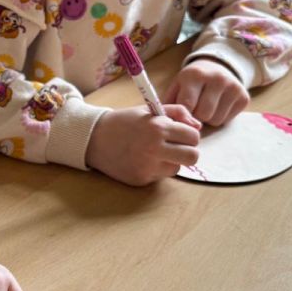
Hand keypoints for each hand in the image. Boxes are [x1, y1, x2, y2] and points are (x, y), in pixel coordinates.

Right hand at [85, 104, 200, 185]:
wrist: (93, 138)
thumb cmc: (124, 122)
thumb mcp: (150, 110)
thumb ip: (177, 113)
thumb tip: (198, 126)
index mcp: (158, 127)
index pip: (193, 136)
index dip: (189, 135)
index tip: (180, 134)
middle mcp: (154, 148)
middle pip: (193, 157)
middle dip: (188, 151)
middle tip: (176, 147)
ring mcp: (147, 166)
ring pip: (177, 168)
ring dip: (171, 161)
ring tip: (155, 152)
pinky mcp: (141, 179)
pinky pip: (160, 176)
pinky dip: (155, 168)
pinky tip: (141, 160)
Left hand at [165, 58, 249, 125]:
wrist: (216, 67)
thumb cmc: (191, 82)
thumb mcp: (177, 87)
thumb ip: (170, 105)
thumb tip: (173, 124)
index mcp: (195, 75)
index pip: (187, 105)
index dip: (183, 114)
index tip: (182, 113)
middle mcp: (216, 78)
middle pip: (203, 115)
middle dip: (196, 117)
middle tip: (195, 109)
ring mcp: (233, 87)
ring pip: (216, 120)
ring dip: (208, 119)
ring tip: (206, 107)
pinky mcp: (244, 97)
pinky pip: (227, 120)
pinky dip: (220, 118)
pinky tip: (218, 106)